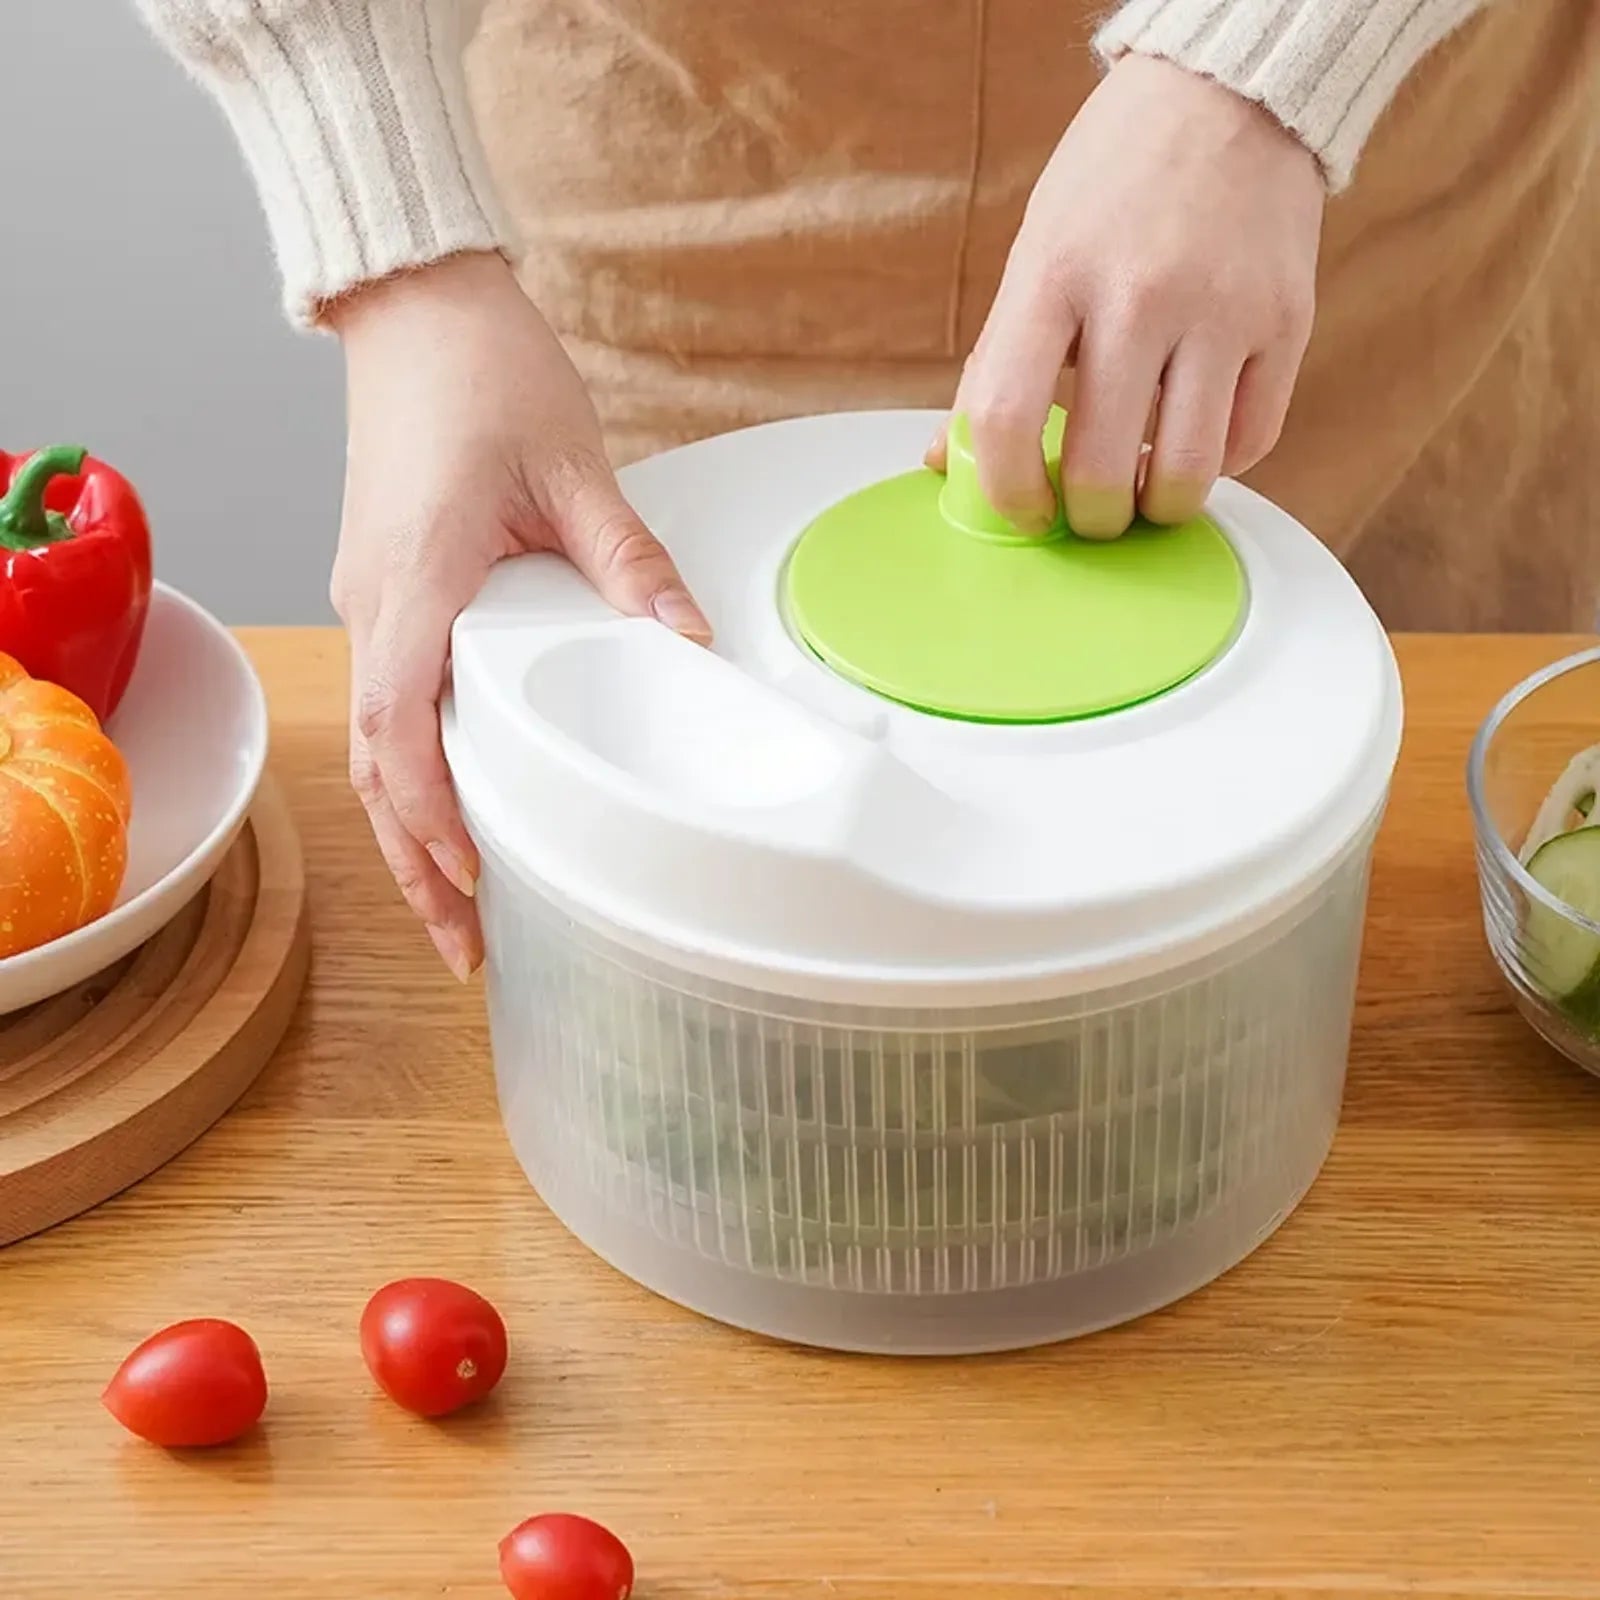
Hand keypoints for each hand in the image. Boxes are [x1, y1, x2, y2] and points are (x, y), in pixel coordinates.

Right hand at [326, 252, 708, 980]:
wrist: (417, 309)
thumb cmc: (481, 372)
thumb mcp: (574, 469)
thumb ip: (632, 564)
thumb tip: (689, 644)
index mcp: (417, 579)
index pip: (405, 728)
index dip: (435, 814)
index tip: (476, 878)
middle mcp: (374, 603)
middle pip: (379, 766)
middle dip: (419, 862)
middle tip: (469, 945)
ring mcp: (368, 599)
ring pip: (376, 746)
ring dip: (411, 831)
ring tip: (457, 906)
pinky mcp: (383, 590)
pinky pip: (389, 702)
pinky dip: (413, 773)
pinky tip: (452, 806)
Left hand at [931, 54, 1323, 535]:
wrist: (1229, 94)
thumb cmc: (1115, 183)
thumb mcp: (1034, 253)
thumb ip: (996, 362)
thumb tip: (949, 460)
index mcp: (1053, 276)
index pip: (1006, 420)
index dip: (1008, 493)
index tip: (1024, 512)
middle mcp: (1138, 295)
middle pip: (1100, 467)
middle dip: (1091, 519)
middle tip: (1091, 514)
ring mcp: (1220, 310)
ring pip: (1186, 471)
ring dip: (1158, 508)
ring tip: (1144, 492)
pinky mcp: (1286, 321)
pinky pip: (1252, 440)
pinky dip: (1221, 465)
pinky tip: (1197, 439)